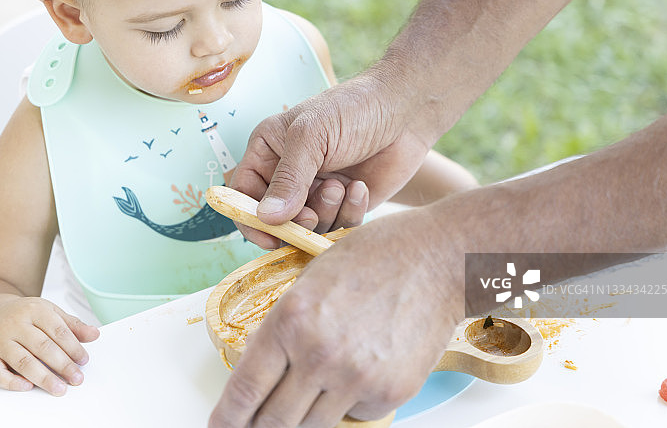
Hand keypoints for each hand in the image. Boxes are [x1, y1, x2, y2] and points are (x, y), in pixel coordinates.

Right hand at [0, 297, 99, 395]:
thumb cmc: (26, 316)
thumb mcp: (50, 313)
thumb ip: (72, 325)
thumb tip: (94, 334)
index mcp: (34, 309)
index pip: (57, 330)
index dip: (73, 347)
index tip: (83, 360)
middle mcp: (14, 324)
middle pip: (42, 347)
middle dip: (62, 365)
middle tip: (76, 378)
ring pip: (22, 361)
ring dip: (43, 377)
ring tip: (58, 388)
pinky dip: (11, 381)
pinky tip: (27, 386)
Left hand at [208, 210, 463, 427]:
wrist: (439, 258)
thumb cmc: (378, 256)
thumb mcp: (311, 279)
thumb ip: (284, 327)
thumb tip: (262, 371)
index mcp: (291, 319)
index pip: (245, 389)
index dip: (227, 418)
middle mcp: (319, 353)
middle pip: (273, 421)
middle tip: (254, 426)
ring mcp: (356, 377)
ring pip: (312, 427)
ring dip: (302, 420)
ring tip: (306, 399)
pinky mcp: (390, 392)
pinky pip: (354, 417)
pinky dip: (346, 407)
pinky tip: (353, 377)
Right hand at [231, 75, 426, 247]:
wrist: (407, 109)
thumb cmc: (355, 108)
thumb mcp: (312, 136)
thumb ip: (288, 178)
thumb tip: (266, 218)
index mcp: (269, 151)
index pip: (242, 194)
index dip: (249, 218)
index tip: (269, 236)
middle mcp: (289, 174)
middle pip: (275, 219)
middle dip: (294, 221)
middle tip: (312, 213)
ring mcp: (318, 190)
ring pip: (309, 227)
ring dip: (326, 212)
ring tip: (342, 185)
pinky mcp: (347, 204)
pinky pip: (340, 226)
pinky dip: (350, 212)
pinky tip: (360, 187)